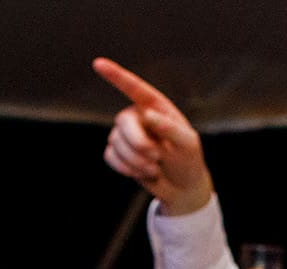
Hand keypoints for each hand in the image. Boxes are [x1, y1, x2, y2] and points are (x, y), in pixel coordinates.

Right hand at [93, 59, 214, 213]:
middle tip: (157, 157)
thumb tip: (147, 115)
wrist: (182, 187)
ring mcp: (126, 134)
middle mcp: (138, 116)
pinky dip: (126, 168)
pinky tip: (142, 172)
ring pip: (116, 142)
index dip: (116, 75)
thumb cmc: (188, 160)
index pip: (134, 88)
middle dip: (138, 143)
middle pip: (123, 121)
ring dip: (136, 160)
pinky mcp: (118, 152)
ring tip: (155, 168)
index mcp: (156, 107)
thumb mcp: (188, 144)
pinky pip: (110, 156)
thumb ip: (171, 129)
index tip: (97, 63)